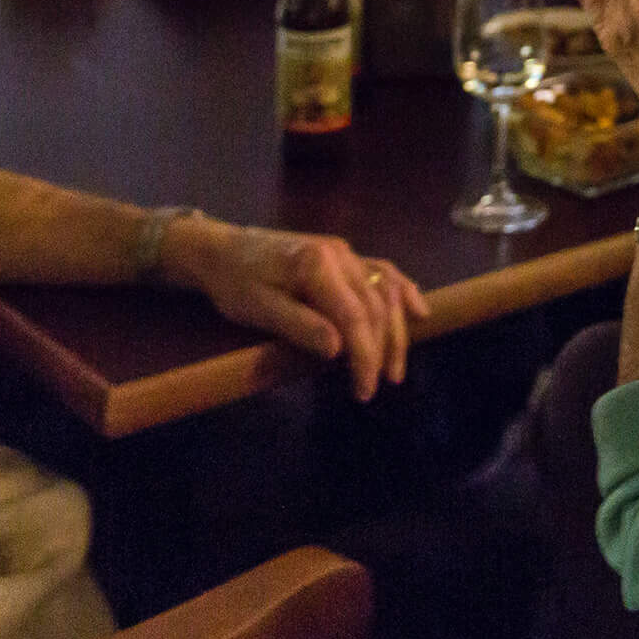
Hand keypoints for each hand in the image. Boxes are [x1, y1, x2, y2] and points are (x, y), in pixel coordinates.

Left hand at [158, 218, 428, 402]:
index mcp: (316, 266)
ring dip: (397, 328)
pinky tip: (417, 309)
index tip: (365, 389)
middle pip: (376, 305)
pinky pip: (382, 271)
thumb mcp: (257, 308)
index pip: (354, 317)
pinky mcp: (344, 255)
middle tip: (378, 385)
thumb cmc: (234, 283)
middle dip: (383, 348)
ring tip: (397, 365)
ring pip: (385, 289)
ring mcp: (345, 251)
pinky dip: (402, 291)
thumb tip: (338, 349)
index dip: (365, 356)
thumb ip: (299, 326)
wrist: (220, 249)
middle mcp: (339, 253)